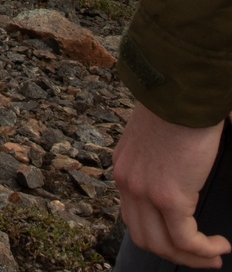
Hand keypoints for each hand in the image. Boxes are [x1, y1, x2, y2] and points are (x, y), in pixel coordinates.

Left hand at [113, 104, 228, 267]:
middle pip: (144, 237)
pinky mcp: (169, 197)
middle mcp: (127, 181)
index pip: (133, 216)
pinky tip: (221, 245)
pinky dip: (204, 250)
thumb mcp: (154, 139)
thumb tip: (177, 179)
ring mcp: (145, 192)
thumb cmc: (176, 107)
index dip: (159, 234)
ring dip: (192, 258)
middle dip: (175, 253)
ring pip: (165, 246)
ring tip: (215, 256)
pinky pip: (186, 240)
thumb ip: (157, 162)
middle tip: (201, 255)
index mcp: (124, 167)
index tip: (183, 240)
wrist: (181, 91)